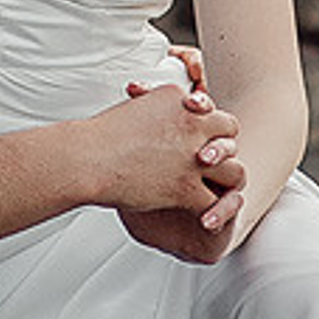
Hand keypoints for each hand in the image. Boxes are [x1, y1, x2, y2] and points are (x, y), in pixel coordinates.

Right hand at [113, 72, 244, 259]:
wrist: (86, 159)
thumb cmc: (99, 138)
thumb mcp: (134, 108)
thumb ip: (156, 110)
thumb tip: (158, 114)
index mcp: (178, 100)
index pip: (214, 112)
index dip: (213, 129)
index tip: (205, 140)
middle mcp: (192, 124)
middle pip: (231, 135)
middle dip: (226, 151)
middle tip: (214, 165)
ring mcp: (192, 156)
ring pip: (233, 170)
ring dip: (226, 182)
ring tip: (218, 192)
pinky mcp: (186, 187)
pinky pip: (214, 203)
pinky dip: (213, 214)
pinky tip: (205, 219)